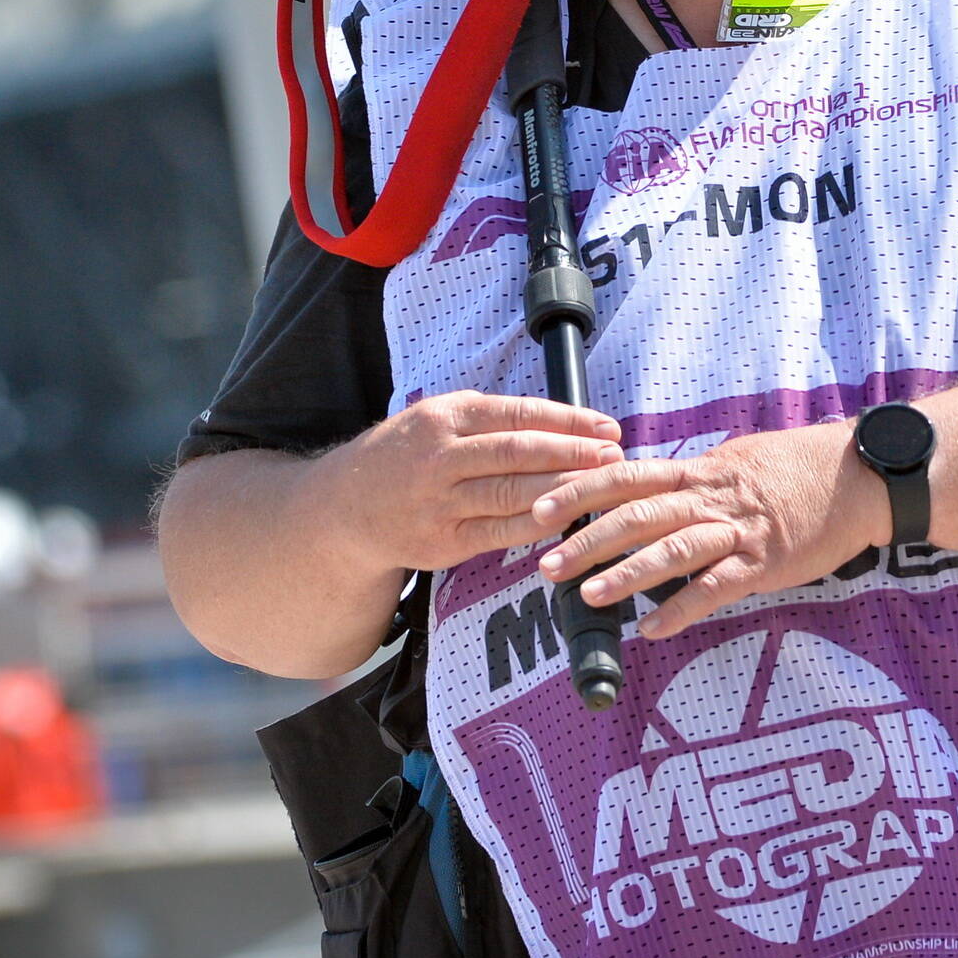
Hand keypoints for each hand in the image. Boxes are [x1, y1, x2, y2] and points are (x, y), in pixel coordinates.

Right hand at [312, 390, 622, 574]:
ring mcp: (439, 503)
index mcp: (445, 417)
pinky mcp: (441, 543)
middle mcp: (441, 457)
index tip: (606, 427)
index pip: (519, 414)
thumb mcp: (438, 419)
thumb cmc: (405, 455)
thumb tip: (562, 422)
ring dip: (564, 492)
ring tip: (601, 488)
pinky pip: (499, 534)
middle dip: (574, 454)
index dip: (569, 420)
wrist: (344, 508)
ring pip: (513, 495)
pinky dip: (537, 527)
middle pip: (520, 453)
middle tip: (613, 456)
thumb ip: (491, 420)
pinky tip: (567, 521)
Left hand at [530, 420, 886, 639]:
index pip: (626, 476)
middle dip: (587, 539)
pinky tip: (652, 630)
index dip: (579, 491)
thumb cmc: (798, 469)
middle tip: (545, 563)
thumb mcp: (735, 462)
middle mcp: (710, 497)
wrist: (860, 477)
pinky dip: (681, 609)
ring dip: (625, 573)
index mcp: (698, 472)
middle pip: (637, 513)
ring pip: (671, 548)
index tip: (539, 507)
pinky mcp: (764, 563)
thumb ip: (692, 481)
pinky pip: (716, 588)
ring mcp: (736, 531)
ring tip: (586, 595)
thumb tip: (648, 491)